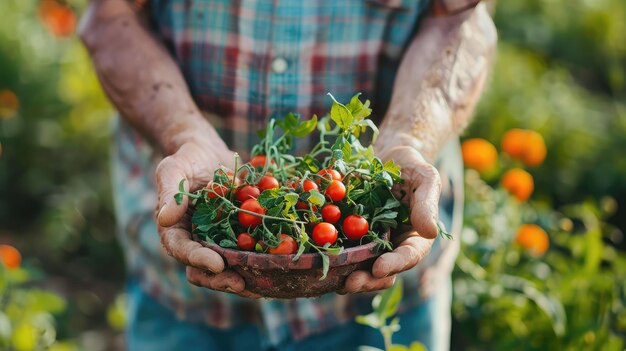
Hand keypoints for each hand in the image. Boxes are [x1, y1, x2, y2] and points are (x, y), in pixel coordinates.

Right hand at [155, 140, 259, 297]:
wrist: (210, 153)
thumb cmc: (187, 159)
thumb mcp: (174, 170)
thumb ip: (170, 193)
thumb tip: (165, 219)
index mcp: (176, 231)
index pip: (183, 250)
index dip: (199, 260)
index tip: (217, 264)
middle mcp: (197, 241)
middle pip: (205, 269)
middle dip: (222, 279)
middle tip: (241, 283)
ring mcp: (219, 240)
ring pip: (230, 266)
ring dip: (245, 275)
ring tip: (262, 284)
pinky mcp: (240, 234)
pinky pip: (250, 249)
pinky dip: (262, 258)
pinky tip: (280, 263)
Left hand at [340, 145, 440, 293]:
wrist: (386, 156)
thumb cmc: (411, 166)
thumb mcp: (425, 179)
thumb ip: (427, 204)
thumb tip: (430, 232)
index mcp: (414, 238)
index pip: (408, 256)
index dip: (394, 265)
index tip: (379, 268)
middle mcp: (391, 246)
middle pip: (382, 271)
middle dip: (367, 280)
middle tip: (351, 283)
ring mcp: (368, 242)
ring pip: (359, 266)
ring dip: (346, 275)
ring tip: (331, 279)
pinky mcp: (348, 234)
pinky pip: (339, 248)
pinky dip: (328, 256)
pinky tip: (315, 258)